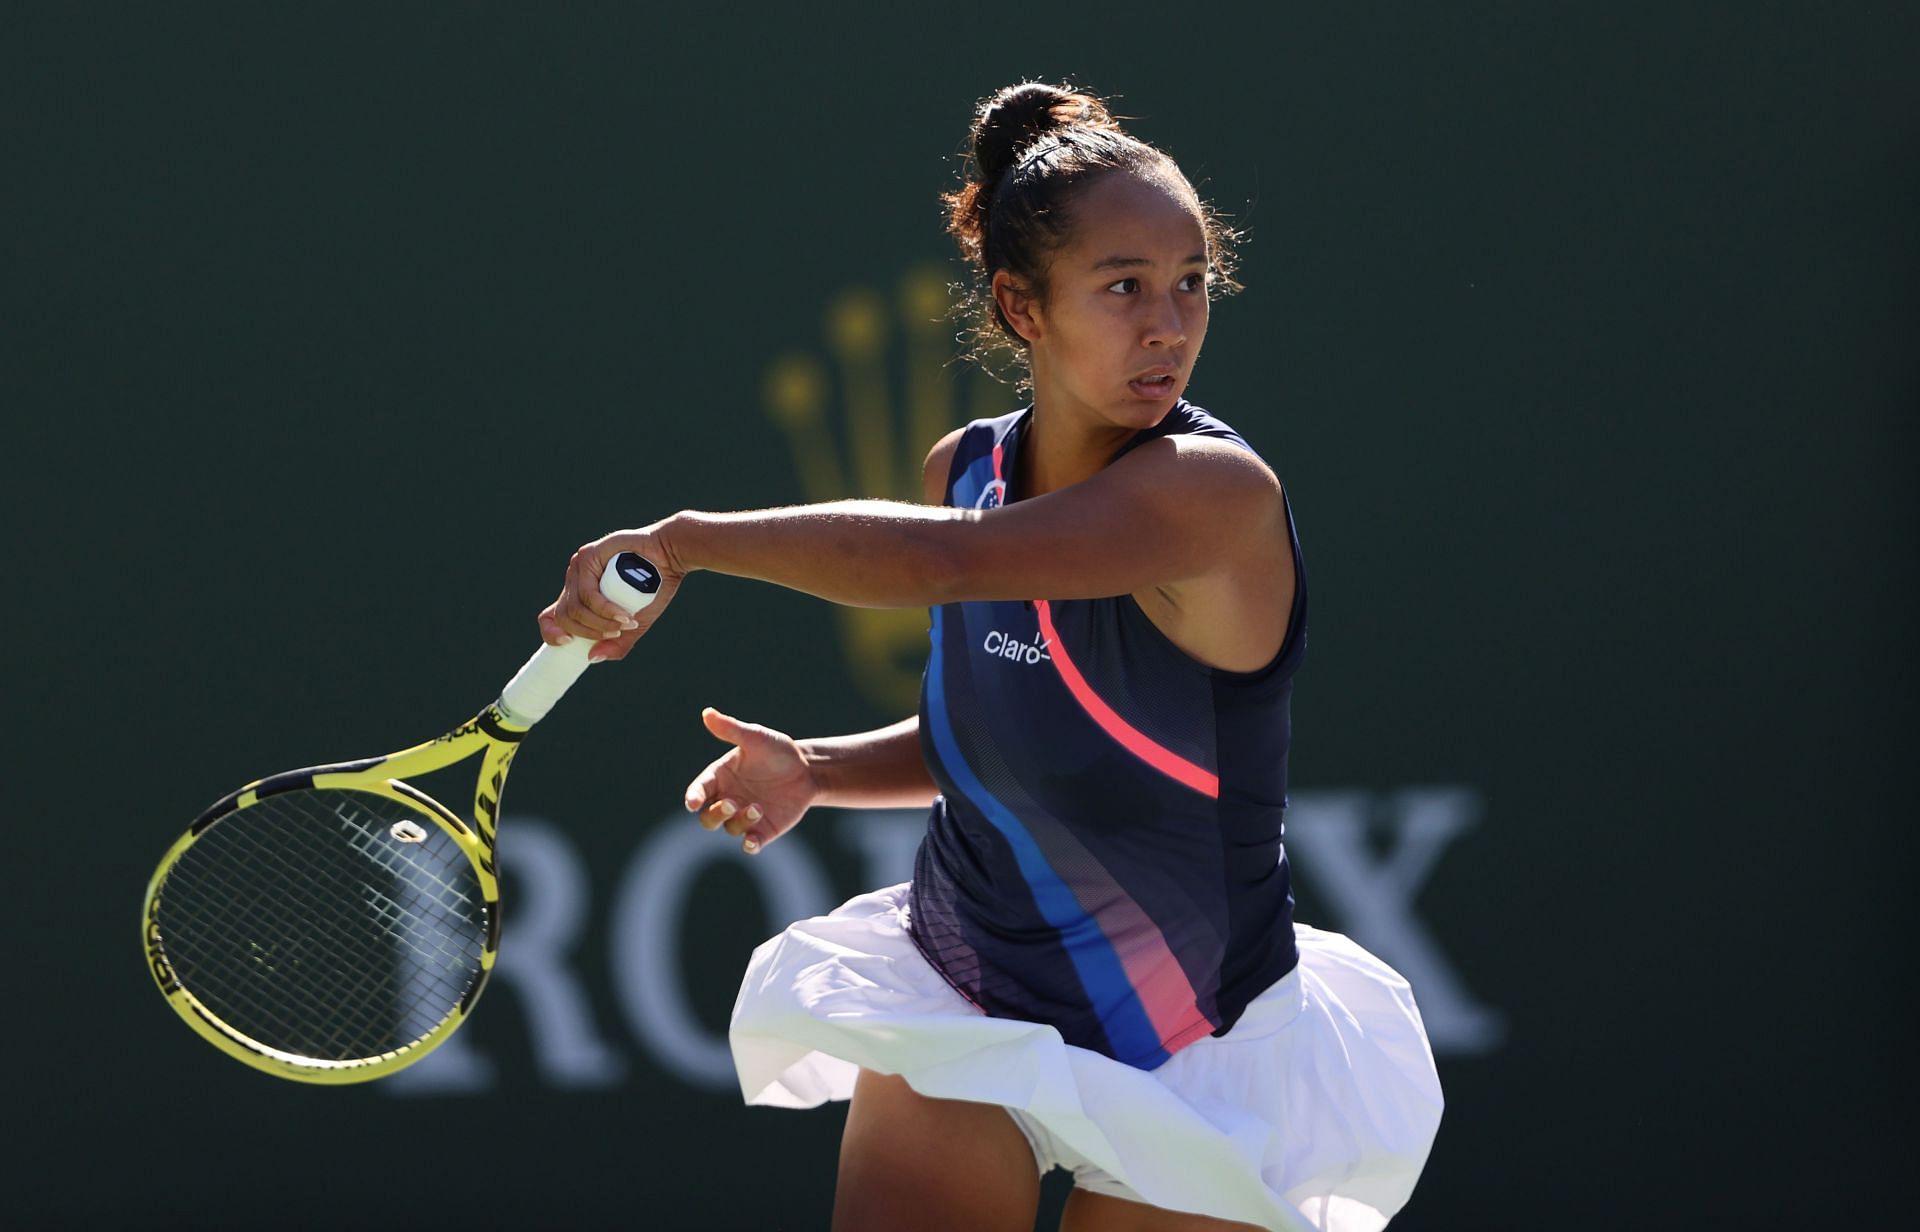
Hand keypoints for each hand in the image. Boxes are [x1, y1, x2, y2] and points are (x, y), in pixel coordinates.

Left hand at [537, 522, 684, 662]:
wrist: (670, 557)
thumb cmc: (654, 588)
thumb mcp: (634, 624)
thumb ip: (616, 642)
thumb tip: (592, 659)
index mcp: (580, 595)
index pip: (551, 616)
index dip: (551, 633)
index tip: (567, 643)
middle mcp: (576, 581)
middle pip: (563, 615)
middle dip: (588, 632)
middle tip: (615, 633)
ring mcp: (580, 567)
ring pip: (575, 607)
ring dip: (600, 623)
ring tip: (624, 624)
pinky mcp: (589, 556)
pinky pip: (588, 593)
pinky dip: (605, 609)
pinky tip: (623, 614)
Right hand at [683, 708, 819, 853]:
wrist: (807, 769)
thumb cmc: (777, 750)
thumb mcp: (755, 738)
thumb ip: (731, 729)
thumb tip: (707, 713)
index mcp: (720, 777)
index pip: (699, 790)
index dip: (694, 797)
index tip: (693, 802)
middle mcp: (727, 799)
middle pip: (708, 817)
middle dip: (716, 813)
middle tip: (732, 803)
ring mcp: (743, 816)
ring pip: (729, 828)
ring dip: (740, 821)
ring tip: (759, 807)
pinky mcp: (762, 830)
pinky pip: (750, 844)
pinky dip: (749, 845)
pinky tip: (752, 842)